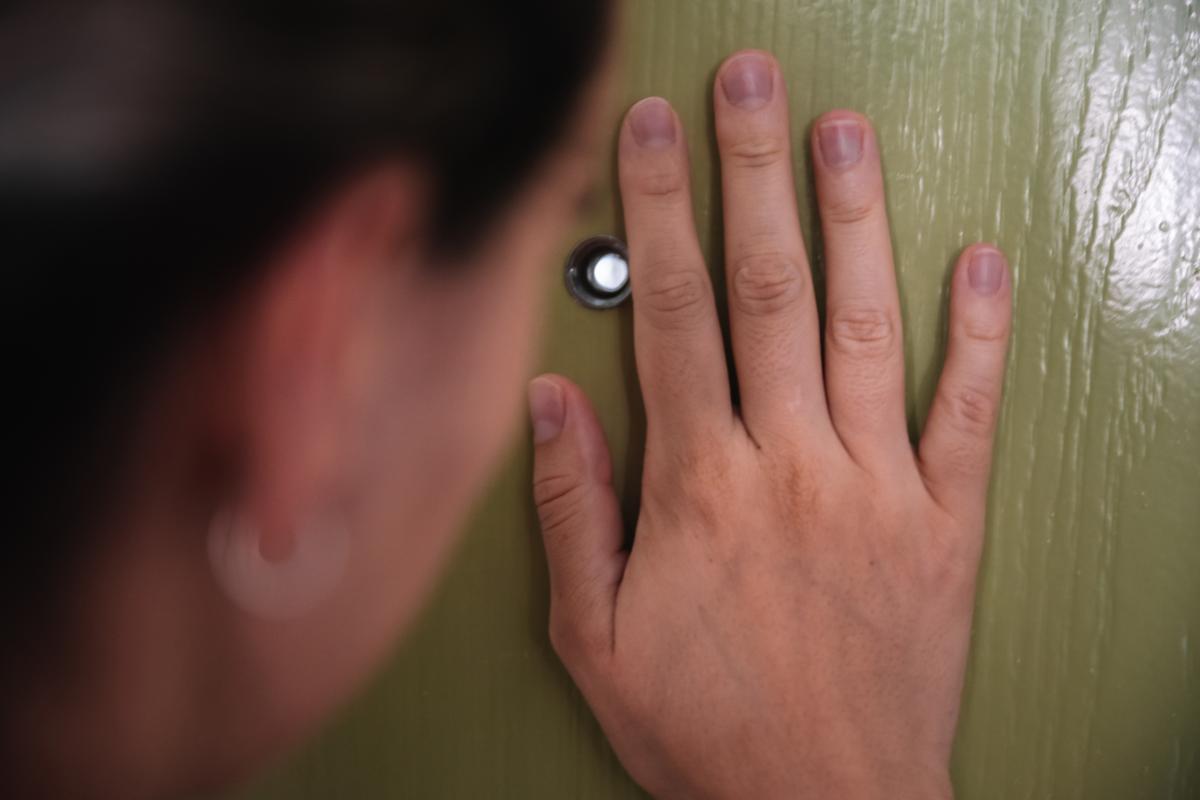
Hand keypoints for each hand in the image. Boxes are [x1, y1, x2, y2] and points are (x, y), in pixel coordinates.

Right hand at [528, 50, 1011, 799]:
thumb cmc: (710, 731)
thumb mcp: (594, 635)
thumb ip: (570, 508)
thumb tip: (551, 404)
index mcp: (701, 487)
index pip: (672, 314)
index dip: (657, 212)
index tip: (650, 138)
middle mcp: (793, 468)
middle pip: (768, 288)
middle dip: (750, 172)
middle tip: (747, 86)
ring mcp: (877, 487)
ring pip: (866, 324)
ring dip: (854, 217)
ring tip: (841, 135)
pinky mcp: (944, 523)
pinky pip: (968, 412)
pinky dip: (978, 333)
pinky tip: (976, 263)